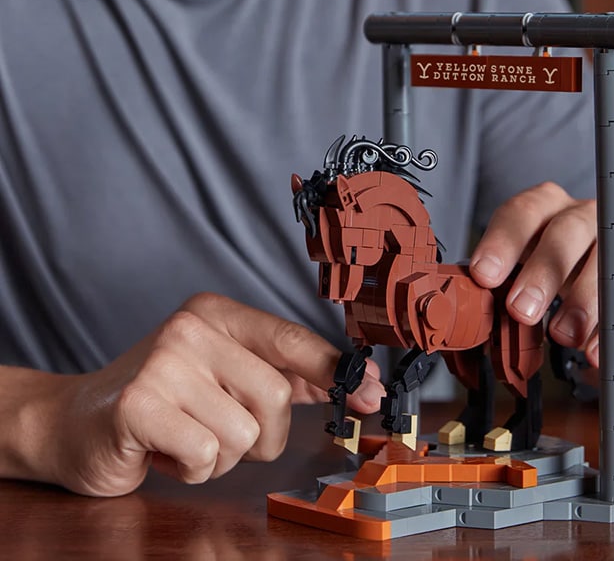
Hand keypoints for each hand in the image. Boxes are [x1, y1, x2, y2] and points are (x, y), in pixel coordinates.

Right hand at [43, 293, 383, 496]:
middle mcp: (192, 329)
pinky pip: (207, 455)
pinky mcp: (139, 404)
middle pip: (276, 398)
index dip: (339, 374)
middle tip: (218, 431)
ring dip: (221, 456)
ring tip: (185, 437)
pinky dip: (192, 469)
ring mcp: (163, 363)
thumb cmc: (163, 402)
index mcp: (217, 314)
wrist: (74, 423)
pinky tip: (165, 451)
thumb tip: (361, 387)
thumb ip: (291, 378)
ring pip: (245, 434)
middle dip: (259, 435)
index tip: (369, 398)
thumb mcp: (228, 376)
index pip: (295, 340)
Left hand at [468, 182, 613, 366]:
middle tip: (522, 311)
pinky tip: (595, 352)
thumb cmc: (550, 296)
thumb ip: (501, 290)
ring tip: (562, 336)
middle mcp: (586, 217)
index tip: (484, 277)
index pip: (523, 212)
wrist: (611, 318)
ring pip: (609, 258)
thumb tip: (466, 314)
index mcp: (545, 210)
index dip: (502, 241)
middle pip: (568, 229)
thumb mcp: (520, 287)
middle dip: (543, 270)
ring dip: (583, 299)